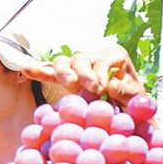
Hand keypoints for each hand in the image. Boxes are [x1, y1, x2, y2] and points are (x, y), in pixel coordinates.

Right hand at [22, 45, 145, 106]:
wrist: (124, 108)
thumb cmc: (132, 99)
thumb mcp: (136, 96)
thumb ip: (125, 91)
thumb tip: (110, 85)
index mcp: (114, 55)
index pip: (103, 59)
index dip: (101, 73)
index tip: (101, 89)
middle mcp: (95, 56)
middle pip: (81, 59)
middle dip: (82, 73)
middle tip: (86, 88)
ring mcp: (78, 66)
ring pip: (64, 62)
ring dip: (62, 72)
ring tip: (68, 84)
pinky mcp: (66, 76)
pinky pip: (50, 71)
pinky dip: (39, 70)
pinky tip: (27, 69)